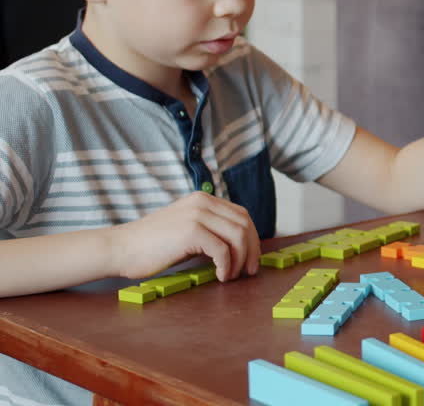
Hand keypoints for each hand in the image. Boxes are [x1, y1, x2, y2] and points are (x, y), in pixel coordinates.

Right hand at [108, 192, 260, 281]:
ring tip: (232, 276)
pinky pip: (222, 250)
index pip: (241, 215)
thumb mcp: (185, 229)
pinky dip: (226, 266)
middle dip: (252, 250)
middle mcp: (203, 202)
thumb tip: (238, 247)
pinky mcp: (191, 231)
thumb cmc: (150, 245)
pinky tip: (220, 276)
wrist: (120, 248)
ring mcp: (197, 214)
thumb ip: (209, 230)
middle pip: (244, 224)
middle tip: (250, 271)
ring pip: (238, 236)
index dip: (252, 238)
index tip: (251, 259)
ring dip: (241, 260)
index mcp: (203, 199)